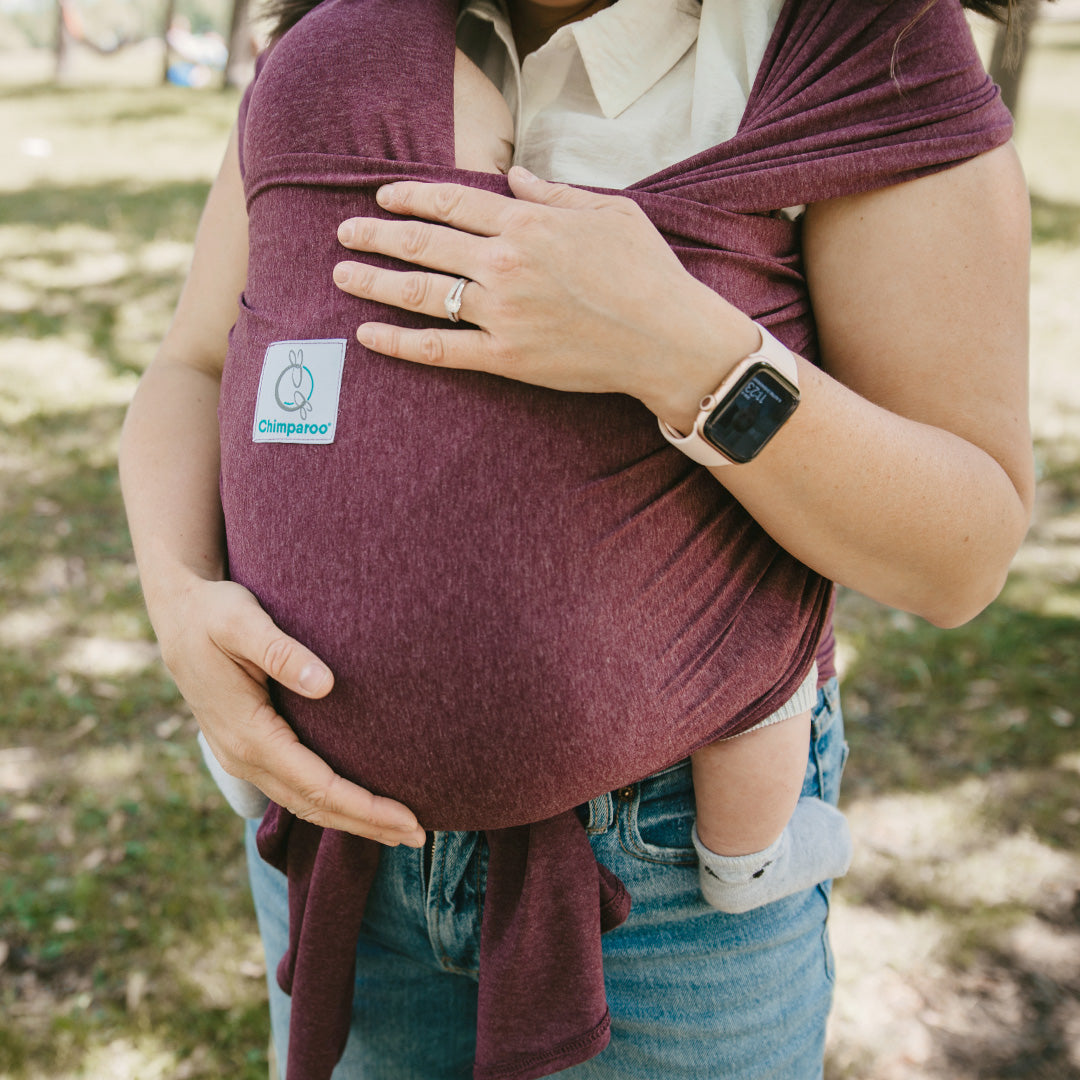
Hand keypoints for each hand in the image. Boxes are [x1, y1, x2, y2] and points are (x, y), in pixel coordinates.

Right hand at [158, 577, 425, 845]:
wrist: (176, 615)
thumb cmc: (212, 613)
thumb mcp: (241, 620)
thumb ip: (281, 651)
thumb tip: (325, 685)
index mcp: (248, 735)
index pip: (318, 786)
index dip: (365, 807)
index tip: (407, 819)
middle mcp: (243, 757)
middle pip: (315, 805)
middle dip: (367, 824)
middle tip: (418, 836)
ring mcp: (241, 757)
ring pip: (303, 803)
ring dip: (350, 819)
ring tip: (397, 829)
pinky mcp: (246, 749)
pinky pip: (292, 788)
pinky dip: (328, 802)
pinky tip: (354, 803)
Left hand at [332, 166, 757, 424]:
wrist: (668, 337)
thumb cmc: (647, 272)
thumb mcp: (609, 212)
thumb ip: (554, 194)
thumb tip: (515, 178)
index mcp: (527, 224)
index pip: (451, 204)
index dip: (411, 198)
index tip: (382, 198)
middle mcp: (505, 263)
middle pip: (424, 244)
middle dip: (377, 236)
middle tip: (345, 232)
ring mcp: (502, 312)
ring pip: (421, 294)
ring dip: (374, 282)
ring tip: (342, 275)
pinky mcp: (506, 357)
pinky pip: (440, 349)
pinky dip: (399, 343)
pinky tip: (369, 335)